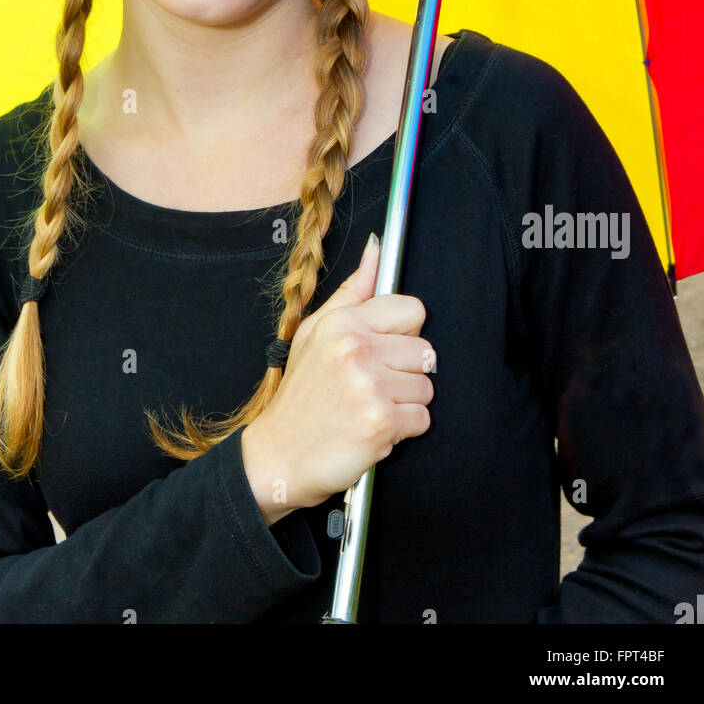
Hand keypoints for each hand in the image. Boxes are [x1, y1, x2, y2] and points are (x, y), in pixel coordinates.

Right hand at [241, 234, 434, 520]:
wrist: (277, 456)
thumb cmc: (301, 395)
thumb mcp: (315, 332)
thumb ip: (353, 291)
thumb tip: (377, 247)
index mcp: (343, 322)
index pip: (413, 310)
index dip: (404, 334)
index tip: (384, 351)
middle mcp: (356, 348)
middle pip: (425, 352)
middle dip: (406, 373)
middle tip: (373, 387)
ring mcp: (369, 385)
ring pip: (426, 388)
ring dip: (406, 404)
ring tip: (370, 408)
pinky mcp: (381, 422)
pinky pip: (422, 419)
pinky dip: (404, 431)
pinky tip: (374, 430)